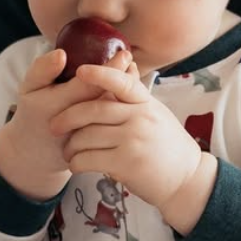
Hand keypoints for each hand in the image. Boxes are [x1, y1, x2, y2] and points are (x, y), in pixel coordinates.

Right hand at [0, 47, 133, 199]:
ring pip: (115, 110)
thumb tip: (62, 53)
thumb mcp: (30, 89)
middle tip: (129, 58)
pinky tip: (124, 89)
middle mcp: (77, 123)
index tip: (124, 54)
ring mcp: (90, 135)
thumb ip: (42, 69)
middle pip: (108, 98)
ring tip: (130, 70)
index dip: (111, 70)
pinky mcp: (98, 143)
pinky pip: (115, 120)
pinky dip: (123, 103)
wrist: (36, 152)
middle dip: (124, 78)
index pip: (90, 86)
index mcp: (58, 106)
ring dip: (127, 91)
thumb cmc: (35, 111)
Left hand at [50, 64, 212, 229]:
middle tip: (54, 125)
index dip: (100, 75)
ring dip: (70, 146)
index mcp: (145, 103)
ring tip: (68, 152)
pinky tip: (77, 165)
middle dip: (67, 117)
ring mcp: (134, 141)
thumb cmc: (166, 144)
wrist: (185, 178)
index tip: (80, 71)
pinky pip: (88, 159)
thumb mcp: (155, 113)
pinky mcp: (126, 164)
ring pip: (86, 136)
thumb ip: (135, 95)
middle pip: (93, 110)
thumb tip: (125, 61)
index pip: (122, 83)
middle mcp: (140, 118)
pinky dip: (76, 163)